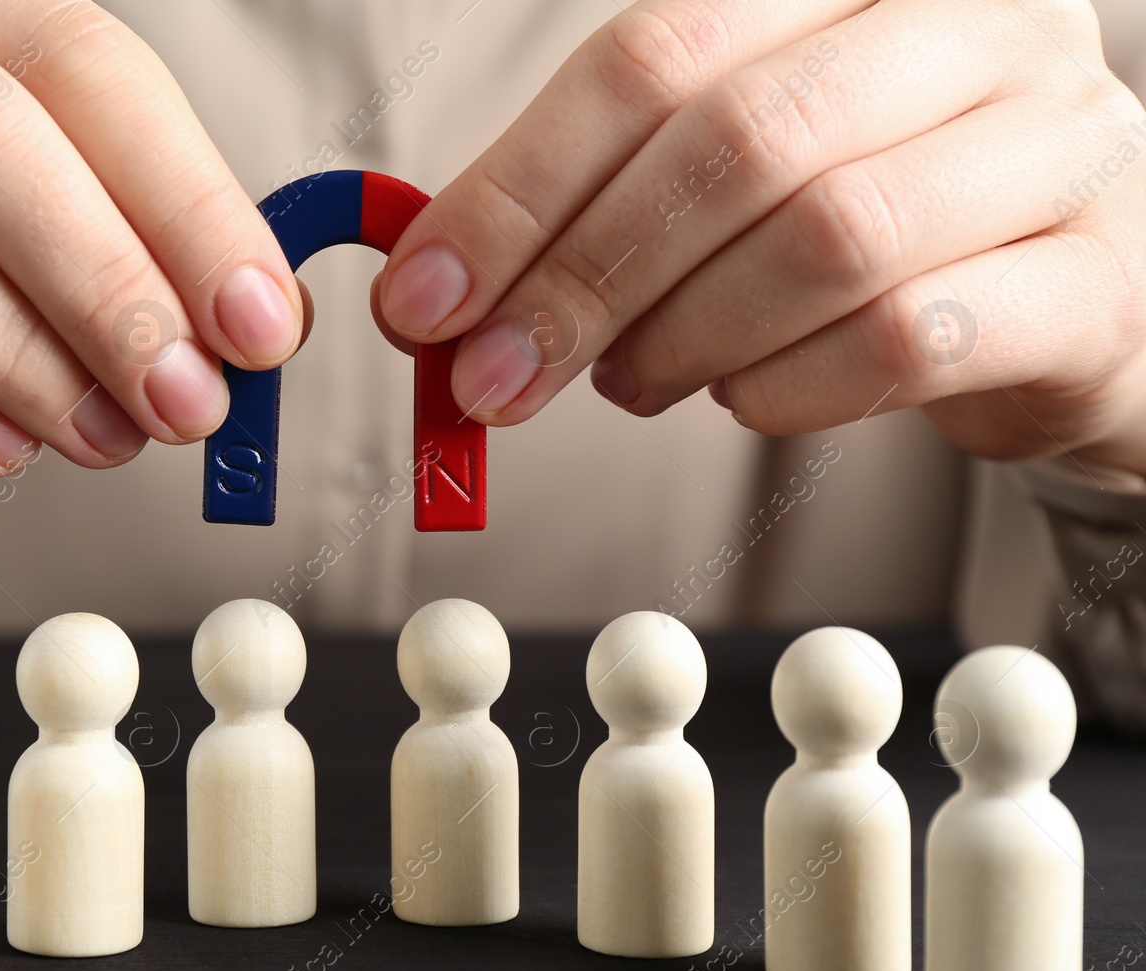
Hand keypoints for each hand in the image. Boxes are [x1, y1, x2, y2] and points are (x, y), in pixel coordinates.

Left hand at [376, 0, 1145, 474]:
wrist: (1068, 306)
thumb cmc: (875, 230)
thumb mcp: (733, 180)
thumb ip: (600, 202)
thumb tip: (434, 295)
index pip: (653, 53)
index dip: (518, 187)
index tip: (424, 301)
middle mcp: (979, 30)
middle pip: (734, 140)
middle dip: (584, 278)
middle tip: (499, 376)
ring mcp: (1060, 147)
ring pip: (825, 238)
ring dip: (682, 338)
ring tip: (632, 381)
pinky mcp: (1093, 285)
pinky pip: (906, 339)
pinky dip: (787, 390)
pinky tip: (744, 400)